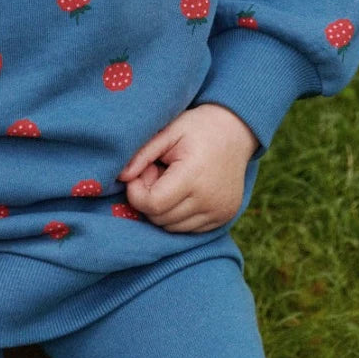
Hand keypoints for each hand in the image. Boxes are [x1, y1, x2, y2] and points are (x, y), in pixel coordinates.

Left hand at [118, 104, 257, 232]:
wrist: (237, 131)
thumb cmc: (197, 128)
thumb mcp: (167, 132)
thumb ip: (141, 154)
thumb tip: (121, 177)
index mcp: (194, 177)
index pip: (153, 205)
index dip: (137, 193)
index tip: (141, 173)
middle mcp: (210, 200)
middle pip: (159, 218)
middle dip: (149, 199)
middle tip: (156, 174)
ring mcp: (219, 212)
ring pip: (171, 227)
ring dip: (163, 209)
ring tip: (170, 182)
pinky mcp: (223, 218)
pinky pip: (187, 229)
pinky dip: (177, 215)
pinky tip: (183, 192)